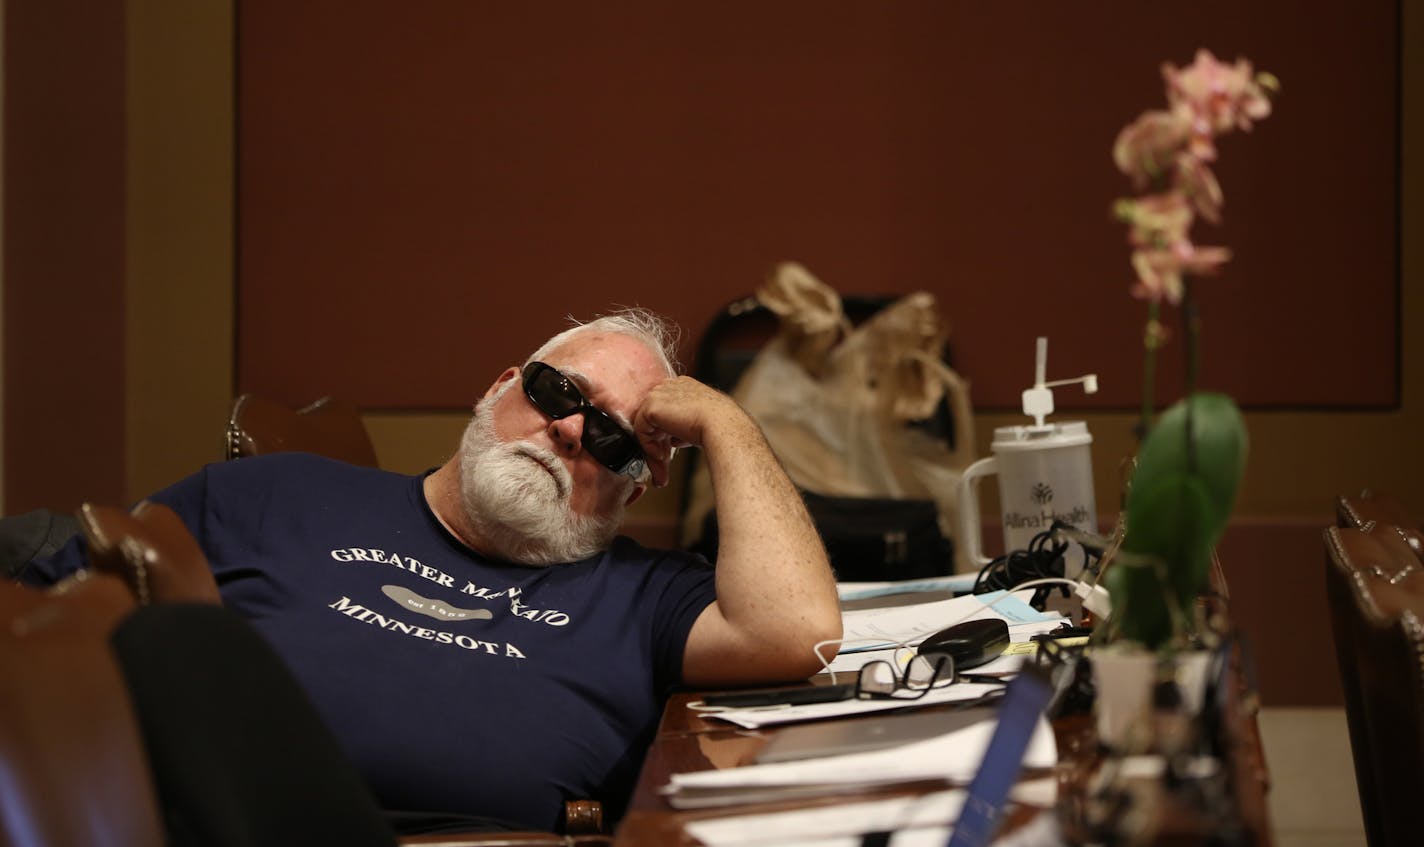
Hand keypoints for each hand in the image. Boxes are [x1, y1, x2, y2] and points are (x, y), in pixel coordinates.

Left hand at [631, 377, 752, 487]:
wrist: (723, 425)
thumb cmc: (720, 425)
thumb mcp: (699, 424)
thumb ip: (683, 428)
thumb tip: (673, 440)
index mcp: (684, 386)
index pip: (665, 409)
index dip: (665, 431)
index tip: (670, 449)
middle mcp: (670, 386)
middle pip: (654, 416)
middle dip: (656, 441)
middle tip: (662, 462)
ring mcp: (660, 393)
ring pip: (646, 423)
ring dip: (652, 446)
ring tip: (662, 463)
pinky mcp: (652, 405)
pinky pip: (640, 428)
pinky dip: (648, 445)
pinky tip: (661, 455)